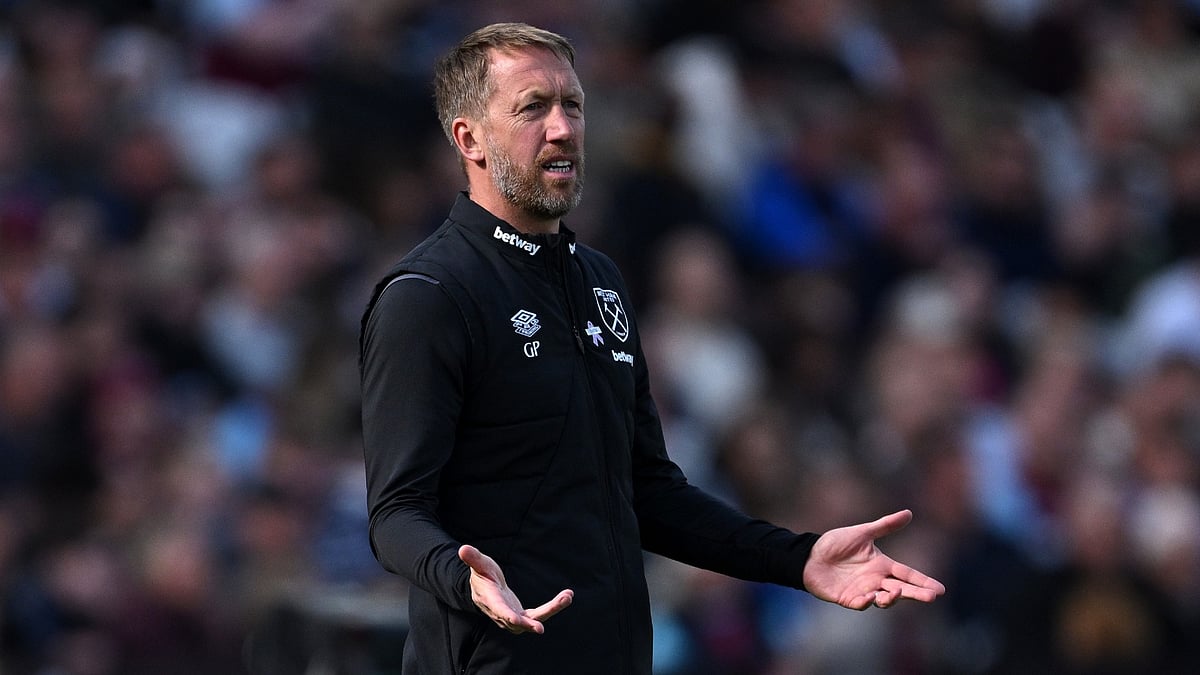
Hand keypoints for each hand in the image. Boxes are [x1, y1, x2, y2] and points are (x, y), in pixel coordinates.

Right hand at [458, 544, 573, 633]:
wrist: (485, 590)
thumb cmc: (482, 575)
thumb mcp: (480, 565)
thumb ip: (474, 559)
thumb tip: (462, 549)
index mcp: (491, 601)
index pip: (500, 611)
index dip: (509, 617)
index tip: (519, 621)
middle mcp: (502, 614)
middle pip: (519, 622)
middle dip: (532, 622)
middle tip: (545, 622)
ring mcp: (513, 618)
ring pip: (533, 620)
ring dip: (551, 610)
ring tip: (567, 597)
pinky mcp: (523, 617)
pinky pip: (540, 615)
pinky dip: (553, 606)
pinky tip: (566, 596)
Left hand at [802, 509, 945, 609]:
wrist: (809, 555)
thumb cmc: (835, 543)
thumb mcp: (862, 533)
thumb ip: (885, 525)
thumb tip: (909, 513)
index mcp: (882, 565)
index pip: (907, 574)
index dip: (923, 581)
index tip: (941, 589)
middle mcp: (876, 580)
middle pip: (902, 589)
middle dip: (917, 594)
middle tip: (932, 597)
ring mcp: (863, 591)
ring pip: (884, 599)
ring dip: (891, 598)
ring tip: (894, 592)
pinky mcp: (847, 598)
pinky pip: (860, 604)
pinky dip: (866, 602)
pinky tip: (871, 597)